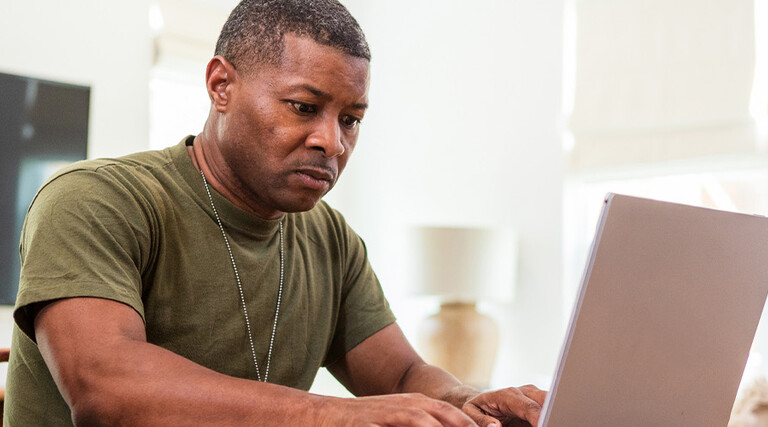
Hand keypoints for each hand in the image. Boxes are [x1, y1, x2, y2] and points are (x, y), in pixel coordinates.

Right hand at [321, 393, 479, 425]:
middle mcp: (404, 406)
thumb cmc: (368, 422)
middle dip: (463, 426)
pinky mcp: (366, 426)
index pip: (451, 413)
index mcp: (416, 404)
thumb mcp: (399, 418)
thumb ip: (425, 423)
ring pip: (420, 421)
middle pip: (441, 415)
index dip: (472, 424)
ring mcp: (385, 415)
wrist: (325, 415)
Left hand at [461, 385, 546, 426]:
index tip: (544, 425)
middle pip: (546, 400)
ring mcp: (533, 396)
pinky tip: (549, 420)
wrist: (482, 400)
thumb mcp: (471, 413)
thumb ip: (482, 420)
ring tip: (552, 421)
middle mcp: (524, 392)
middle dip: (552, 412)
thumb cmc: (476, 408)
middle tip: (553, 423)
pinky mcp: (538, 403)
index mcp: (508, 395)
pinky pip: (549, 408)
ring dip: (553, 413)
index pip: (528, 407)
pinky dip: (550, 416)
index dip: (539, 417)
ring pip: (551, 402)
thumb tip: (495, 426)